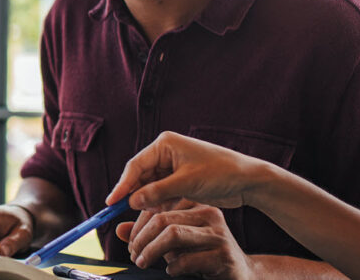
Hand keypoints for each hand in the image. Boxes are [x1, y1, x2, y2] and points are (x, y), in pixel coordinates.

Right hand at [107, 131, 275, 212]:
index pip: (136, 165)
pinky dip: (157, 203)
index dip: (122, 185)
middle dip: (133, 194)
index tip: (112, 202)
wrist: (248, 180)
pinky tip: (156, 213)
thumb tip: (132, 202)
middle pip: (140, 176)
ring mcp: (173, 167)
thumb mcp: (187, 183)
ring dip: (146, 200)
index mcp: (165, 144)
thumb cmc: (221, 173)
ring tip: (143, 214)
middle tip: (120, 212)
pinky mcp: (179, 180)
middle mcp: (166, 153)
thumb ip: (157, 192)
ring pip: (149, 186)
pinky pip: (160, 192)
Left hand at [116, 200, 254, 278]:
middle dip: (141, 239)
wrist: (241, 274)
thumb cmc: (203, 256)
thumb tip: (119, 230)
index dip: (138, 226)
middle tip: (134, 256)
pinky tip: (172, 271)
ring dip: (151, 252)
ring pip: (173, 235)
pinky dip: (172, 267)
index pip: (159, 208)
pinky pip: (187, 259)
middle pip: (163, 220)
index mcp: (197, 206)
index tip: (130, 244)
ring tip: (144, 262)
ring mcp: (218, 235)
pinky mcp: (223, 256)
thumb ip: (149, 235)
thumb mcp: (174, 244)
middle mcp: (209, 215)